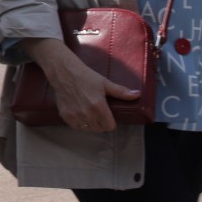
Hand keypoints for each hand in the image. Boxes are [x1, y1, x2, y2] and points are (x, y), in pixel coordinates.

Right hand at [24, 38, 139, 131]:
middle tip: (98, 112)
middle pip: (99, 129)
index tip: (108, 115)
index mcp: (98, 106)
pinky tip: (79, 113)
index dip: (110, 121)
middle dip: (100, 123)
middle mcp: (86, 113)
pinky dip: (79, 123)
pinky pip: (76, 127)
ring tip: (89, 113)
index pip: (109, 127)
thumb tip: (137, 94)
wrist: (63, 72)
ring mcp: (75, 115)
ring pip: (88, 129)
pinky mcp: (65, 115)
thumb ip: (121, 92)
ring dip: (90, 124)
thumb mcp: (104, 83)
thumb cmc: (85, 76)